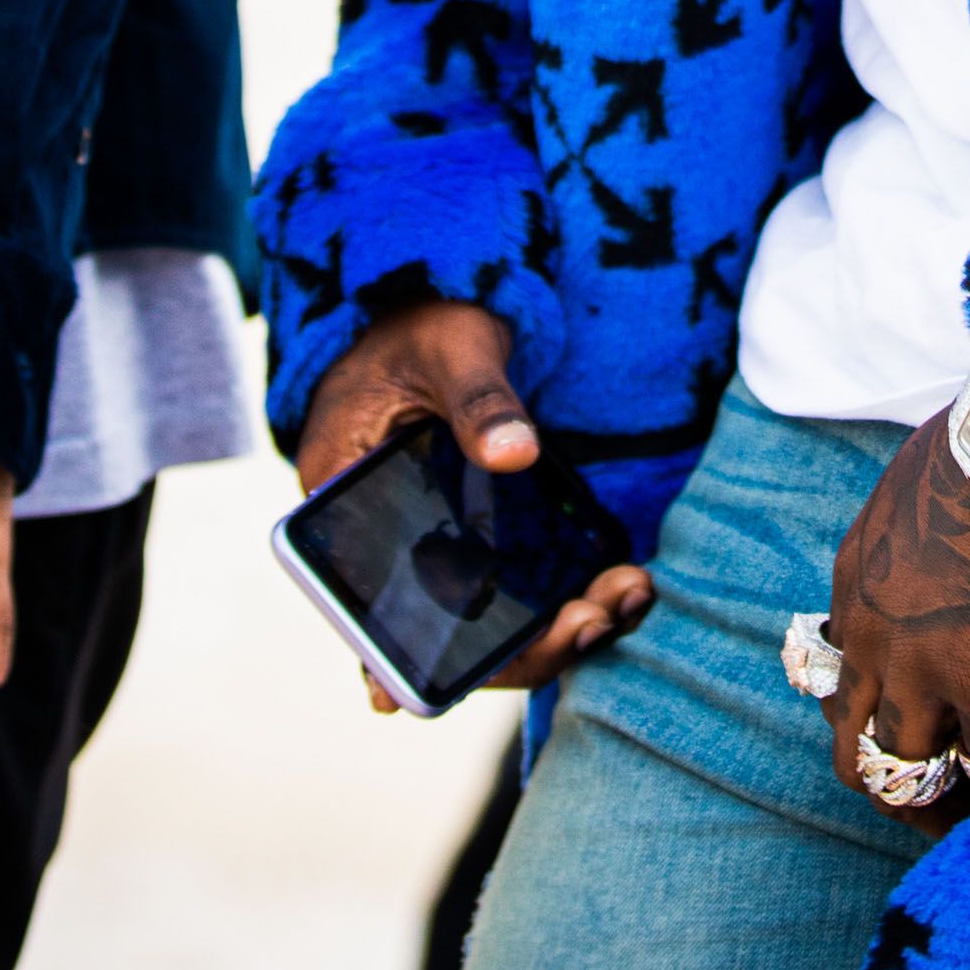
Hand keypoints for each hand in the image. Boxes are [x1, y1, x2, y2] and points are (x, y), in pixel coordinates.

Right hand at [294, 301, 650, 710]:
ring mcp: (430, 550)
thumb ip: (479, 397)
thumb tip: (514, 454)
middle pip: (444, 636)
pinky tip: (617, 590)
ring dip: (556, 627)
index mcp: (341, 511)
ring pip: (486, 624)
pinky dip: (561, 600)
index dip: (436, 662)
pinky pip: (511, 594)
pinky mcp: (473, 540)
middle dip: (529, 643)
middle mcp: (381, 550)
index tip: (502, 661)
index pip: (378, 618)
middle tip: (602, 613)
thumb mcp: (451, 347)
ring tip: (627, 594)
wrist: (431, 308)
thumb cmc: (424, 325)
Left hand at [825, 409, 969, 825]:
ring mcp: (926, 671)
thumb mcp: (916, 488)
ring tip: (969, 819)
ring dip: (932, 806)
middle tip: (927, 803)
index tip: (911, 725)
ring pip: (902, 773)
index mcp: (853, 585)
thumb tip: (948, 560)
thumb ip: (914, 543)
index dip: (875, 712)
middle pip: (852, 745)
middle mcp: (871, 638)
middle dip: (884, 784)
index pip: (840, 680)